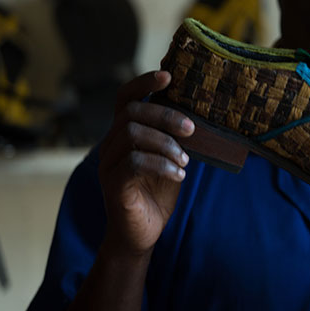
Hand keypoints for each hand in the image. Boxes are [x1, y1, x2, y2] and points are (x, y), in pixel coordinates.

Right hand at [98, 71, 193, 256]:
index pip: (126, 98)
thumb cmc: (156, 193)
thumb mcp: (170, 159)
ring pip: (132, 134)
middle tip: (191, 130)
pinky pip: (134, 162)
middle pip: (132, 113)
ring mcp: (108, 163)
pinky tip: (179, 174)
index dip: (144, 83)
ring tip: (185, 161)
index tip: (168, 76)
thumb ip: (176, 138)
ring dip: (165, 144)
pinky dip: (161, 165)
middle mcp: (111, 144)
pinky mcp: (113, 183)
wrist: (140, 234)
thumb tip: (201, 115)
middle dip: (165, 116)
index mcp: (123, 134)